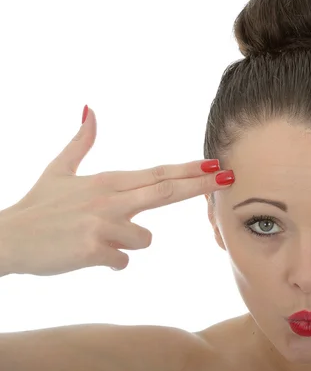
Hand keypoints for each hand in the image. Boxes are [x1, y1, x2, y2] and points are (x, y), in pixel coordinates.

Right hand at [0, 106, 233, 275]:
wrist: (6, 240)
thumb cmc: (37, 207)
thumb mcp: (57, 169)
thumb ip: (81, 142)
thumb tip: (90, 109)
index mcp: (107, 181)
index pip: (157, 174)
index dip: (188, 169)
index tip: (214, 164)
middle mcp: (109, 199)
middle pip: (165, 192)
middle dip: (200, 186)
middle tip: (228, 178)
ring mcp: (102, 224)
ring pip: (146, 239)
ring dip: (131, 242)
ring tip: (100, 238)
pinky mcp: (92, 250)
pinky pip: (122, 261)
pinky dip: (111, 262)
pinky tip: (89, 256)